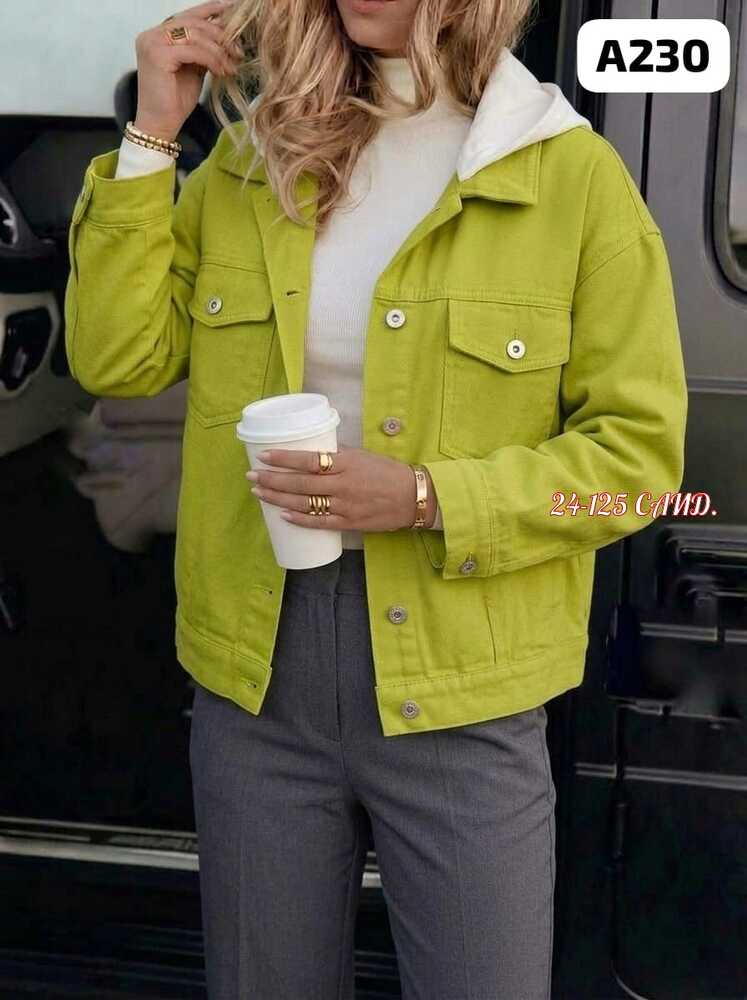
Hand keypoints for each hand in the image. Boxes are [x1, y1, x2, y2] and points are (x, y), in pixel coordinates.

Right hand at [133, 0, 242, 141]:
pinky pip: (193, 50)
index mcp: (159, 35)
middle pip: (194, 23)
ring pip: (195, 35)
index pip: (188, 16)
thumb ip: (202, 49)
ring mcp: (152, 43)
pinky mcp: (157, 55)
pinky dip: (211, 60)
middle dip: (220, 36)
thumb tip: (225, 34)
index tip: (232, 8)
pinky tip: (221, 71)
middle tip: (238, 52)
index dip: (210, 9)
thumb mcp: (193, 68)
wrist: (161, 124)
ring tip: (231, 66)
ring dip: (219, 50)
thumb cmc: (175, 100)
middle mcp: (152, 35)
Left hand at [245, 444, 437, 531]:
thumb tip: (313, 449)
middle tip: (251, 477)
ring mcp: (344, 506)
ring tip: (259, 493)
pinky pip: (319, 522)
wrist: (412, 497)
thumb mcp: (362, 455)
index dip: (283, 459)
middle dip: (272, 480)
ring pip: (304, 503)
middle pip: (299, 483)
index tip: (264, 456)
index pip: (308, 460)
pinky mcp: (349, 523)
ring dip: (279, 499)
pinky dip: (300, 520)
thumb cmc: (387, 472)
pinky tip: (283, 516)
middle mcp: (342, 485)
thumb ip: (338, 454)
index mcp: (345, 464)